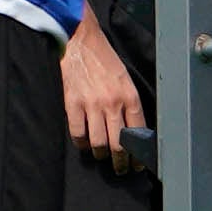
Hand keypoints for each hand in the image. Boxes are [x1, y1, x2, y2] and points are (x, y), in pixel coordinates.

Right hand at [62, 17, 145, 172]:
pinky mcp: (72, 103)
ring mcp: (91, 104)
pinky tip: (85, 145)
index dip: (139, 154)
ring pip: (98, 143)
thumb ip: (129, 104)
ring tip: (102, 157)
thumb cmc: (105, 60)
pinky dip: (81, 144)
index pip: (138, 134)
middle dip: (121, 162)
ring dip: (101, 155)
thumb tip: (134, 131)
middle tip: (121, 169)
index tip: (138, 164)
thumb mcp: (125, 80)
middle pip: (119, 144)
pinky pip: (78, 133)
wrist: (81, 42)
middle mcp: (112, 103)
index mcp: (130, 96)